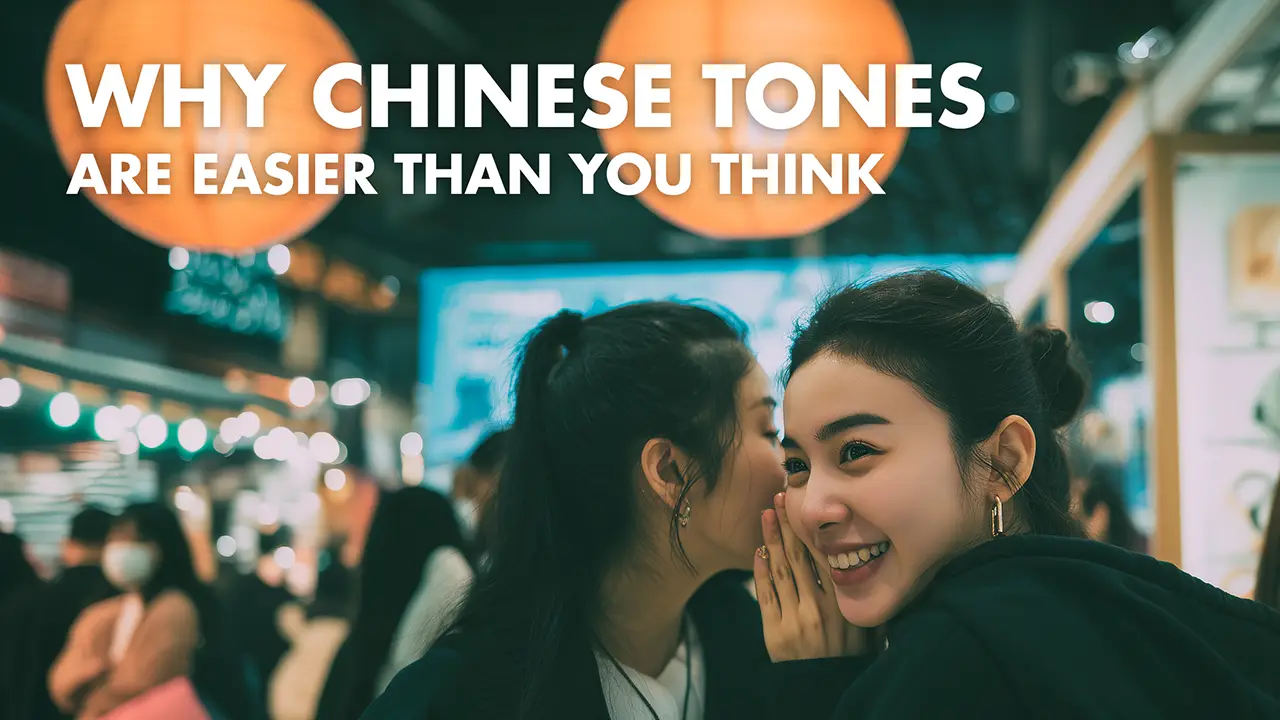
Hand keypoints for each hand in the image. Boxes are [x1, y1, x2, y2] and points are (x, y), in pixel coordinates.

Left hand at [754, 492, 871, 661]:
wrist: (825, 691)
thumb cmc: (852, 659)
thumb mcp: (872, 629)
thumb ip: (873, 599)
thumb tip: (886, 567)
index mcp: (842, 604)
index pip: (823, 557)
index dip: (812, 529)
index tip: (805, 505)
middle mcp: (818, 608)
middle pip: (799, 557)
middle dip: (787, 524)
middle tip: (779, 497)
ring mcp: (794, 619)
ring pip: (780, 570)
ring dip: (771, 539)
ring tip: (766, 515)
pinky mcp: (774, 632)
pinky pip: (765, 594)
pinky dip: (760, 571)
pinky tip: (758, 551)